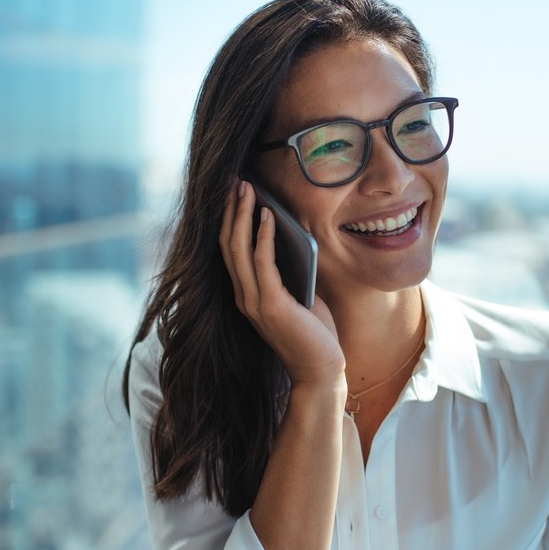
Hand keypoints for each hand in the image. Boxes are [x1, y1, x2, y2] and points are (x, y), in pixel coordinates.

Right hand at [219, 180, 345, 388]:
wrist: (321, 369)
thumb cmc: (314, 331)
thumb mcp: (298, 292)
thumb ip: (288, 268)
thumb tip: (288, 232)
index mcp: (246, 294)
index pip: (229, 250)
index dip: (229, 219)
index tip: (233, 192)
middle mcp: (243, 297)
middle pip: (228, 244)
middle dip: (231, 210)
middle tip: (235, 180)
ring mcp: (253, 302)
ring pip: (239, 249)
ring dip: (242, 215)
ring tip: (247, 188)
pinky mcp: (270, 305)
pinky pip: (262, 263)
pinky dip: (263, 236)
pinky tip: (267, 214)